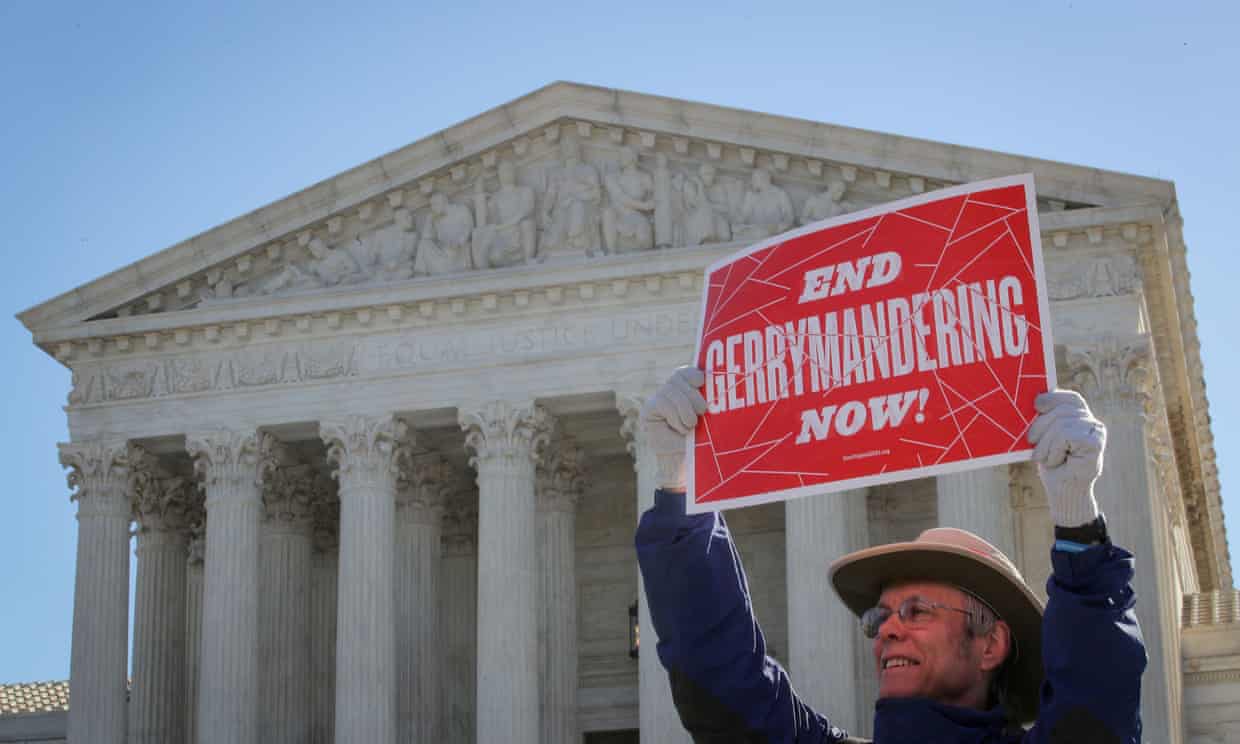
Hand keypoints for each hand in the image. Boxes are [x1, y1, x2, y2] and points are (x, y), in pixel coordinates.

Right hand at [641, 367, 706, 490]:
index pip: (686, 371)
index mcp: (688, 390)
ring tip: (691, 425)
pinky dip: (674, 415)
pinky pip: (661, 402)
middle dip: (692, 394)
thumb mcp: (712, 418)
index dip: (693, 373)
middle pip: (677, 377)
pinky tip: (681, 429)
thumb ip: (711, 400)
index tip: (703, 383)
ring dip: (684, 408)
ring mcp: (658, 400)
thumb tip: (724, 382)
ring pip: (670, 389)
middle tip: (702, 412)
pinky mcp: (649, 411)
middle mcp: (672, 392)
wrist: (688, 464)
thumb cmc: (704, 442)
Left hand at [1027, 390, 1105, 526]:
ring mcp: (1096, 432)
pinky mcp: (1095, 443)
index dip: (1053, 397)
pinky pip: (1065, 435)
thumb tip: (1031, 400)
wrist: (1063, 491)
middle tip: (1031, 441)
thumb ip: (1043, 419)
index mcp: (1080, 418)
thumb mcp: (1044, 437)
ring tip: (1047, 458)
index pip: (1070, 398)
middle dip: (1040, 425)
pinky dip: (1054, 450)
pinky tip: (1058, 461)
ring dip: (1046, 444)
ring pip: (1061, 423)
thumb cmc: (1052, 464)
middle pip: (1061, 409)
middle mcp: (1092, 422)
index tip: (1036, 405)